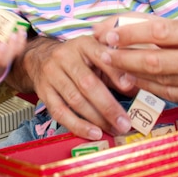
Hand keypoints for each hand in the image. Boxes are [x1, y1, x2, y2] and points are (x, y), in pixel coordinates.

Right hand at [8, 34, 134, 139]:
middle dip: (108, 106)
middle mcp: (65, 57)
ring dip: (97, 119)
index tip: (128, 86)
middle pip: (87, 83)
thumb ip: (114, 68)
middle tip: (125, 122)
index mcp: (83, 43)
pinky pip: (60, 112)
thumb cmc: (76, 57)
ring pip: (75, 100)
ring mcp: (52, 74)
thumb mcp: (95, 53)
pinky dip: (78, 125)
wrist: (41, 57)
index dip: (114, 71)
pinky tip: (93, 133)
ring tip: (113, 129)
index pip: (100, 55)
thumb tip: (136, 87)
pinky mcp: (44, 92)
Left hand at [95, 16, 177, 107]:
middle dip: (124, 57)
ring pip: (162, 80)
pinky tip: (139, 83)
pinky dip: (154, 88)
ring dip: (134, 75)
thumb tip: (151, 28)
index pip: (162, 32)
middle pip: (156, 60)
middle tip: (103, 51)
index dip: (131, 33)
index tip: (111, 31)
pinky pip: (176, 94)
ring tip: (113, 68)